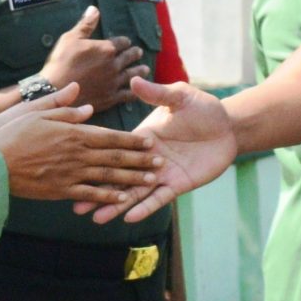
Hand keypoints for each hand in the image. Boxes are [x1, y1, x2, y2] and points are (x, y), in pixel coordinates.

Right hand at [0, 85, 161, 203]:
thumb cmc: (10, 134)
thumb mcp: (35, 111)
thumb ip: (62, 106)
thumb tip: (86, 103)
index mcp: (73, 133)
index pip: (109, 136)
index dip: (132, 140)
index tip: (150, 141)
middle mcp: (76, 154)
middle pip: (115, 157)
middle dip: (140, 159)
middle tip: (161, 161)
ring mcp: (70, 174)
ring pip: (107, 177)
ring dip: (131, 179)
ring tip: (151, 180)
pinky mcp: (61, 191)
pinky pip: (89, 194)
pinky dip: (107, 197)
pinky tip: (122, 200)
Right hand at [41, 8, 149, 107]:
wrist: (56, 90)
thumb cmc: (61, 62)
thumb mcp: (71, 38)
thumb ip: (86, 24)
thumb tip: (94, 8)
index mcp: (106, 49)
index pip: (122, 42)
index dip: (125, 41)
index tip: (127, 42)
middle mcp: (114, 65)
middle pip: (129, 57)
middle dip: (135, 54)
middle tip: (139, 52)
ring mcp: (114, 82)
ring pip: (133, 75)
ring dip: (140, 71)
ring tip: (146, 69)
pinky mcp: (111, 98)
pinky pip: (128, 95)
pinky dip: (135, 92)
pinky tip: (138, 91)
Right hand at [87, 77, 242, 223]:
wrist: (228, 126)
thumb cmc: (201, 109)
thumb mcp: (178, 98)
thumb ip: (156, 94)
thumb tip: (135, 81)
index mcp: (142, 138)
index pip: (114, 151)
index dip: (94, 160)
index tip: (72, 167)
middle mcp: (146, 159)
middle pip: (118, 177)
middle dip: (97, 191)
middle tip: (75, 206)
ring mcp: (161, 174)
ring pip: (134, 193)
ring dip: (116, 206)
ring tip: (96, 218)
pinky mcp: (177, 184)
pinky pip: (159, 199)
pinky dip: (145, 208)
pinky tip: (129, 218)